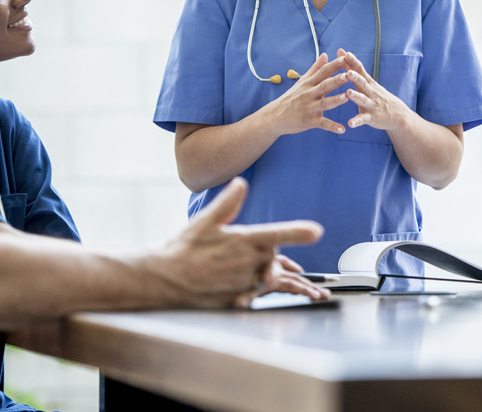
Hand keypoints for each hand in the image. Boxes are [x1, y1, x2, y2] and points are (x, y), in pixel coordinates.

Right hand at [165, 178, 323, 306]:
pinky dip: (254, 288)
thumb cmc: (183, 248)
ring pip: (267, 275)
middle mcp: (246, 263)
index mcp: (242, 241)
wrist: (164, 279)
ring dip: (266, 272)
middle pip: (273, 255)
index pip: (276, 234)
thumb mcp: (204, 221)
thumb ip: (227, 203)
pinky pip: (256, 293)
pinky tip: (240, 284)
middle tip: (249, 249)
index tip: (317, 231)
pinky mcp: (238, 299)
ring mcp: (243, 283)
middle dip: (269, 251)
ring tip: (251, 270)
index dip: (298, 232)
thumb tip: (241, 183)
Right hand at [267, 53, 352, 135]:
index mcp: (309, 84)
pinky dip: (332, 127)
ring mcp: (308, 108)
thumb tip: (325, 54)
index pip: (322, 72)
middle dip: (336, 80)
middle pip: (324, 86)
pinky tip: (342, 129)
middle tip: (348, 75)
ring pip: (324, 103)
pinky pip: (322, 124)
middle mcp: (309, 94)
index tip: (344, 58)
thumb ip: (315, 69)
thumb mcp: (302, 82)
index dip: (333, 65)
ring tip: (347, 97)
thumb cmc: (291, 97)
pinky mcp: (308, 121)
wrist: (275, 116)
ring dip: (336, 100)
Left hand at [339, 49, 411, 130]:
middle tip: (348, 72)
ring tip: (349, 93)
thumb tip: (341, 51)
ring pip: (363, 100)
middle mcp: (370, 92)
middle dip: (355, 77)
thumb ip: (352, 67)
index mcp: (368, 82)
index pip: (360, 70)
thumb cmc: (377, 95)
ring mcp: (372, 104)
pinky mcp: (372, 117)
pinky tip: (350, 124)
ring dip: (356, 96)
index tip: (345, 53)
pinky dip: (357, 121)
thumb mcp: (367, 81)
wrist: (398, 114)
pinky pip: (363, 119)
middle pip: (362, 83)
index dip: (353, 62)